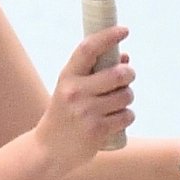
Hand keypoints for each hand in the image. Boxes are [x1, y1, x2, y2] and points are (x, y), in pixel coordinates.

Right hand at [36, 26, 136, 166]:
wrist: (49, 150)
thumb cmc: (64, 114)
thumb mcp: (72, 89)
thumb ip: (95, 72)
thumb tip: (125, 58)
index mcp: (67, 76)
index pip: (88, 49)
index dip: (108, 36)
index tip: (124, 30)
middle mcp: (75, 92)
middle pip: (118, 74)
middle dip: (129, 74)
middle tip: (127, 77)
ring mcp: (86, 113)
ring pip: (126, 96)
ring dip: (127, 98)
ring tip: (116, 104)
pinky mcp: (97, 131)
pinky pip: (127, 116)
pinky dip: (127, 116)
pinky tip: (115, 120)